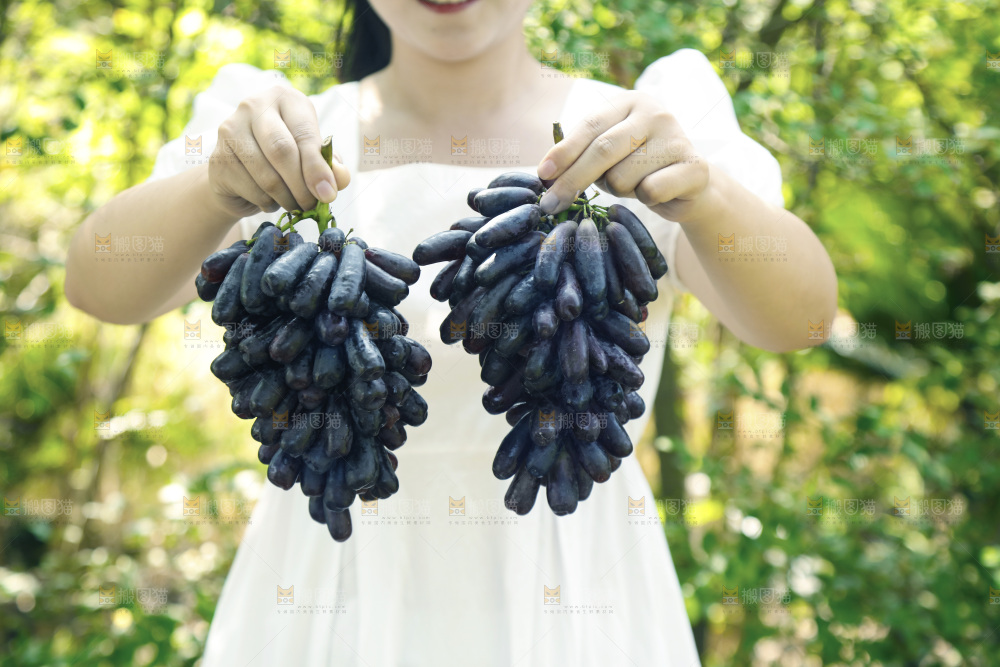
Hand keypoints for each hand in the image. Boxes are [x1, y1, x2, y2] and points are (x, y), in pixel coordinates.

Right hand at [209, 85, 351, 219]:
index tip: (328, 194)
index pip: (304, 133)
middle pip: (281, 150)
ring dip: (287, 199)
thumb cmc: (284, 159)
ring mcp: (230, 130)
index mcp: (285, 99)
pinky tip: (270, 199)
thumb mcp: (311, 158)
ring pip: (267, 175)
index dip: (317, 167)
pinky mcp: (218, 158)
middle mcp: (253, 106)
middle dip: (302, 185)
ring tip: (295, 204)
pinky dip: (267, 203)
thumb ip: (329, 165)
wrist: (240, 173)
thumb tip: (340, 179)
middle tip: (312, 205)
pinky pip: (251, 189)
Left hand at [536, 91, 710, 223]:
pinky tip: (656, 192)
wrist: (690, 186)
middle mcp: (655, 113)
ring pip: (622, 177)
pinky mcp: (694, 166)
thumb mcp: (608, 154)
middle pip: (603, 150)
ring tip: (633, 184)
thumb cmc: (639, 168)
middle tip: (551, 205)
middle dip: (572, 180)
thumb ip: (581, 154)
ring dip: (618, 190)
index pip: (590, 125)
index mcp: (630, 102)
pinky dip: (645, 199)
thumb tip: (546, 174)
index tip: (542, 175)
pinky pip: (649, 191)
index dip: (564, 152)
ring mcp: (677, 137)